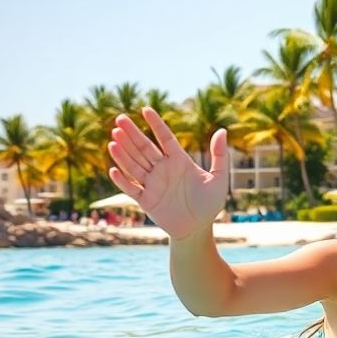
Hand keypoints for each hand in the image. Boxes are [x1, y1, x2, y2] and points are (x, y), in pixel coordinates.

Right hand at [107, 108, 228, 239]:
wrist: (198, 228)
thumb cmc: (209, 204)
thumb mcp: (219, 178)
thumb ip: (220, 155)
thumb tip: (222, 130)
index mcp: (179, 161)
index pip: (165, 138)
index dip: (156, 124)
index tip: (146, 109)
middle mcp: (163, 169)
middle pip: (144, 148)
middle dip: (132, 134)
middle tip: (119, 119)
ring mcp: (152, 184)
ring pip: (134, 165)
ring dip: (123, 153)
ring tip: (114, 138)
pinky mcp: (145, 200)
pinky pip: (131, 188)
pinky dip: (122, 180)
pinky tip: (114, 169)